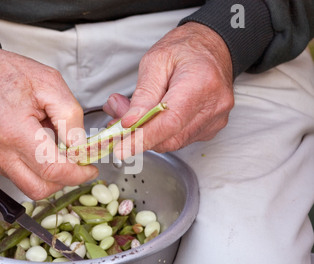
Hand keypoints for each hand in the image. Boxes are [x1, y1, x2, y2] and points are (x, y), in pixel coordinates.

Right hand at [0, 44, 97, 199]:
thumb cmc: (5, 73)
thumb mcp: (49, 83)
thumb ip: (70, 117)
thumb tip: (81, 147)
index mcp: (14, 132)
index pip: (52, 170)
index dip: (77, 175)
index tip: (89, 168)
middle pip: (40, 189)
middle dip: (65, 181)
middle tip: (77, 164)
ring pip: (28, 186)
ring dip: (48, 175)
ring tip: (54, 147)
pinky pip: (16, 176)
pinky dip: (33, 168)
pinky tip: (36, 146)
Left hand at [103, 22, 233, 156]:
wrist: (213, 47)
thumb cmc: (185, 49)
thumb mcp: (155, 61)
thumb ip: (143, 94)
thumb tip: (130, 122)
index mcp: (201, 83)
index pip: (169, 122)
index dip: (142, 138)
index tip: (121, 149)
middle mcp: (213, 106)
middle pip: (170, 137)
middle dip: (138, 134)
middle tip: (116, 117)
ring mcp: (215, 120)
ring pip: (172, 142)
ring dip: (146, 133)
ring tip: (128, 113)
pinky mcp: (211, 128)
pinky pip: (180, 138)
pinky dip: (159, 133)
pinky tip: (148, 118)